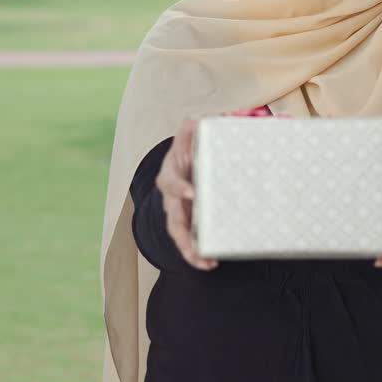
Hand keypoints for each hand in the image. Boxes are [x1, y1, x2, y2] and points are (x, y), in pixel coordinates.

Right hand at [155, 119, 217, 270]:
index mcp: (171, 172)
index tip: (193, 192)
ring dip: (190, 250)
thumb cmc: (190, 149)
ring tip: (205, 263)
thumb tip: (199, 119)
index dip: (179, 187)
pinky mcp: (189, 222)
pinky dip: (197, 253)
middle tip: (195, 246)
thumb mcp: (188, 136)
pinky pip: (189, 241)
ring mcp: (179, 211)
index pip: (170, 181)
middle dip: (183, 234)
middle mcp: (172, 196)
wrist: (186, 163)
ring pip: (179, 235)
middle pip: (172, 218)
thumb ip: (192, 127)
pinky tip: (210, 262)